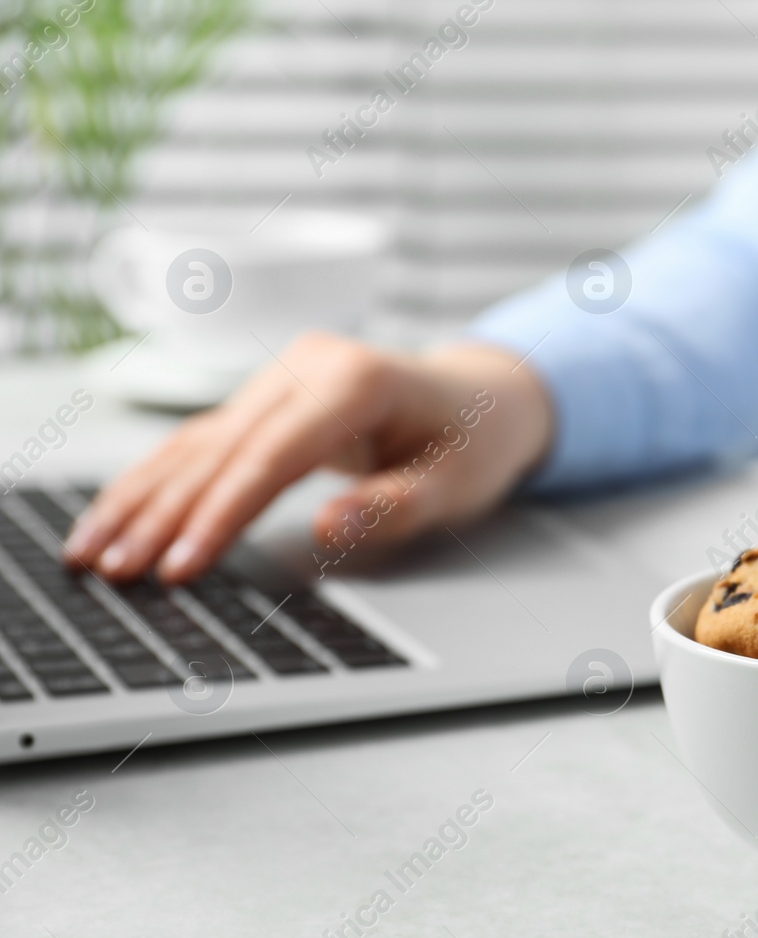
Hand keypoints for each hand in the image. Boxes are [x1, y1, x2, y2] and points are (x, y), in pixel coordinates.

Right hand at [64, 332, 552, 582]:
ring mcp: (282, 377)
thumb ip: (394, 507)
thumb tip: (326, 526)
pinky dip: (158, 482)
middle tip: (115, 570)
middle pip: (223, 448)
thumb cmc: (474, 444)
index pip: (273, 455)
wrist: (485, 400)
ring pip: (198, 442)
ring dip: (142, 498)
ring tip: (91, 550)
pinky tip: (116, 516)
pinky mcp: (268, 399)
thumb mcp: (456, 485)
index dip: (223, 513)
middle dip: (164, 513)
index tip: (182, 564)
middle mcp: (308, 367)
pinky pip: (204, 442)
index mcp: (356, 380)